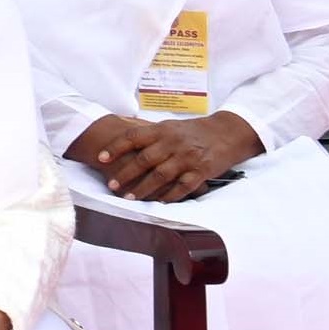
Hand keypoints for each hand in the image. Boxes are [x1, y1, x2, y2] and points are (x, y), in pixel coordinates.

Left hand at [68, 115, 255, 202]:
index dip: (115, 147)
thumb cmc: (195, 131)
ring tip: (129, 198)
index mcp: (163, 130)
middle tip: (112, 184)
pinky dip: (169, 197)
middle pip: (144, 160)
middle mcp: (173, 143)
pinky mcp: (201, 171)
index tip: (101, 157)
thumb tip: (123, 138)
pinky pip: (182, 187)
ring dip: (143, 189)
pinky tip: (158, 203)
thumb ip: (151, 134)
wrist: (228, 132)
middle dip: (125, 174)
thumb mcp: (171, 126)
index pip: (134, 137)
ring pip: (160, 176)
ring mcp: (187, 158)